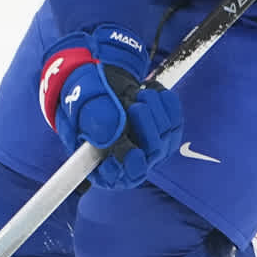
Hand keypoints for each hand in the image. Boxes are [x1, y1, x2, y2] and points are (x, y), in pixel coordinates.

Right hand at [38, 25, 183, 189]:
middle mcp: (126, 162)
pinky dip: (165, 101)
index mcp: (99, 165)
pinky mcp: (164, 134)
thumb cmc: (83, 96)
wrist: (99, 80)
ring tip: (136, 94)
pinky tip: (149, 92)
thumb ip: (94, 118)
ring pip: (166, 133)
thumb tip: (114, 132)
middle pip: (152, 152)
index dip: (130, 165)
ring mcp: (148, 149)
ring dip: (153, 107)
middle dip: (145, 123)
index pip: (119, 176)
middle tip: (132, 104)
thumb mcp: (80, 104)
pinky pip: (176, 119)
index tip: (134, 152)